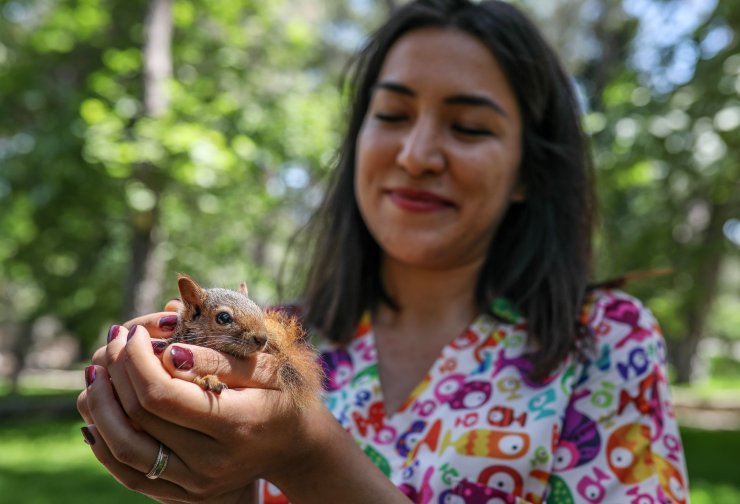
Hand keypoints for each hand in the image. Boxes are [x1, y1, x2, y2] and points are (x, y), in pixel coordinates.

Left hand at [78, 310, 408, 503]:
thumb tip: (169, 353)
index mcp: (235, 424)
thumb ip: (221, 359)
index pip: (162, 395)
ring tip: (98, 371)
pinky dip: (105, 440)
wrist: (295, 446)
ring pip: (124, 448)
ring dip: (101, 406)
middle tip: (114, 339)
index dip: (137, 360)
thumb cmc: (282, 395)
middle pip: (138, 418)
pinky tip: (101, 410)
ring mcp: (195, 483)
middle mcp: (211, 462)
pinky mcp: (183, 494)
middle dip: (116, 371)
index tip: (134, 333)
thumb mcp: (266, 368)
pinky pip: (129, 473)